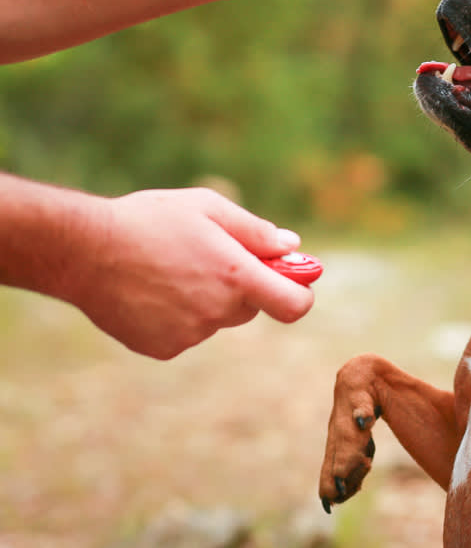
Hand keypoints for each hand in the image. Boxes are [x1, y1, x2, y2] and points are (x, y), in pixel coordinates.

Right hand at [69, 188, 315, 359]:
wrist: (84, 251)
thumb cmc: (149, 220)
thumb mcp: (209, 208)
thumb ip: (256, 231)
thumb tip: (292, 247)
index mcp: (235, 275)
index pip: (294, 305)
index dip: (300, 294)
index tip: (294, 281)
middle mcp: (217, 311)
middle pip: (252, 307)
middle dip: (242, 287)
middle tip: (211, 258)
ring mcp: (189, 334)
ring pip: (217, 318)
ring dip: (207, 299)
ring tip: (170, 270)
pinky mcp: (164, 348)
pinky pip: (188, 332)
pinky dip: (179, 316)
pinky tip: (153, 291)